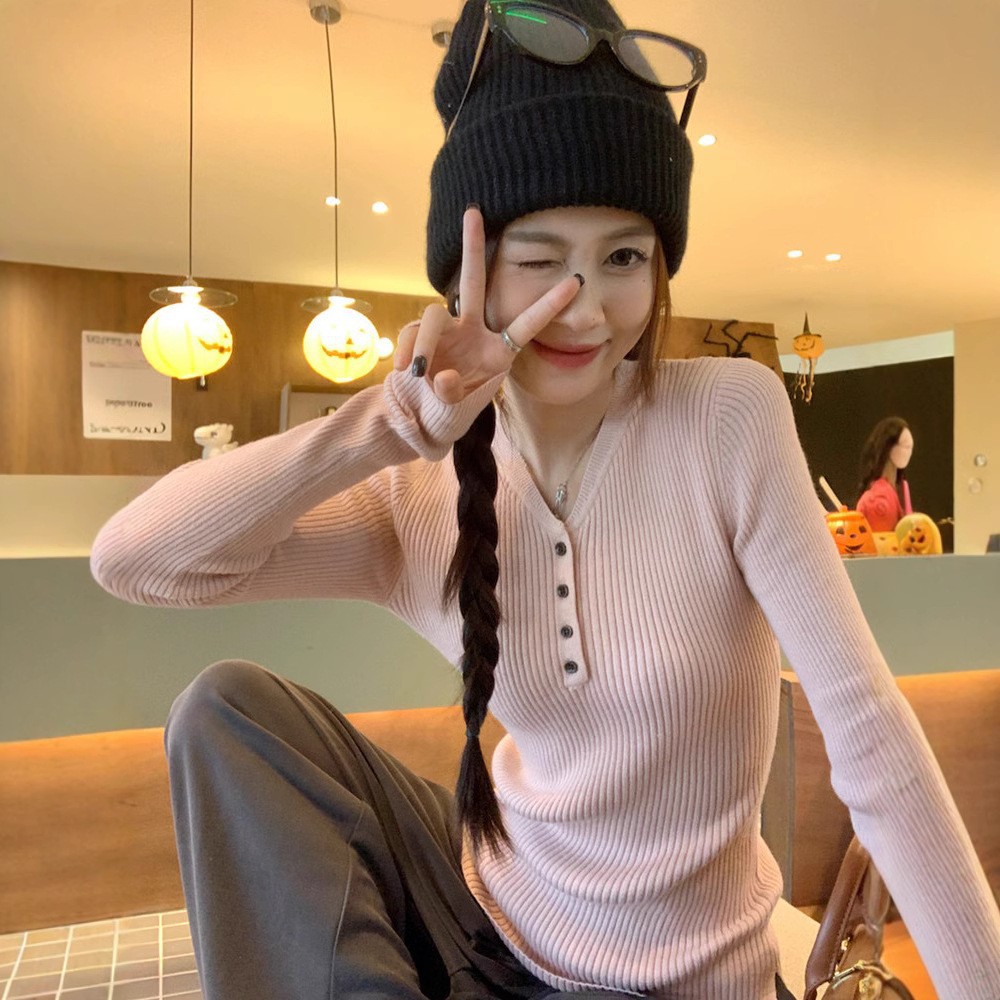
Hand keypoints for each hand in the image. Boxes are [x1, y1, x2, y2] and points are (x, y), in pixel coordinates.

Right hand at [393, 207, 582, 404]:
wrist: (427, 413)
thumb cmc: (454, 406)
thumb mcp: (459, 407)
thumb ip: (453, 393)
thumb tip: (441, 375)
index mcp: (499, 349)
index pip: (526, 325)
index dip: (548, 306)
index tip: (576, 281)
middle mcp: (473, 330)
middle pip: (474, 283)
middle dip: (472, 248)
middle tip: (473, 211)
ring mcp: (446, 330)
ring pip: (432, 316)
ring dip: (424, 341)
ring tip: (417, 370)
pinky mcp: (419, 335)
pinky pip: (410, 335)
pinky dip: (407, 351)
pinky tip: (405, 370)